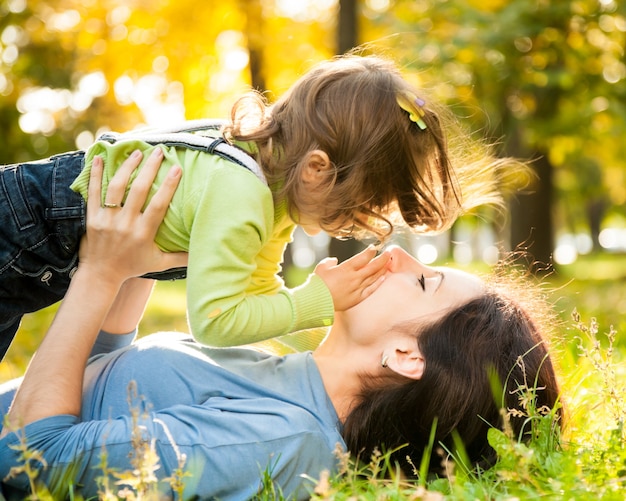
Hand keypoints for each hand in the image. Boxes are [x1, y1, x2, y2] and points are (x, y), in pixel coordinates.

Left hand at [78, 148, 187, 284]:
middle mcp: (125, 225)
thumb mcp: (159, 263)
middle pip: (138, 190)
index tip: (176, 168)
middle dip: (149, 168)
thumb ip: (180, 258)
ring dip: (126, 167)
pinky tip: (98, 157)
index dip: (168, 186)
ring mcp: (107, 220)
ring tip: (136, 152)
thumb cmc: (133, 267)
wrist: (101, 275)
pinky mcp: (92, 217)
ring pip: (116, 188)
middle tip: (157, 151)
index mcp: (143, 234)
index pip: (158, 205)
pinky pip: (93, 192)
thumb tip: (202, 253)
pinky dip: (95, 174)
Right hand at [314, 245, 388, 310]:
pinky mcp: (357, 298)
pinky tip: (383, 278)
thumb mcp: (321, 268)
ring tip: (388, 264)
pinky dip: (378, 283)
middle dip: (382, 259)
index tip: (374, 248)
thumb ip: (330, 262)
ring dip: (382, 269)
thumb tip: (335, 261)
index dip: (370, 252)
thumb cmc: (317, 284)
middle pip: (373, 267)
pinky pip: (371, 290)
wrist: (316, 302)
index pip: (363, 258)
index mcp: (345, 269)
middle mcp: (354, 278)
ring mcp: (357, 289)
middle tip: (389, 253)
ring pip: (374, 277)